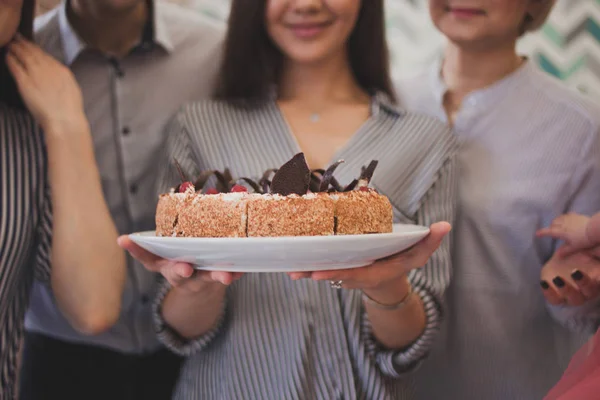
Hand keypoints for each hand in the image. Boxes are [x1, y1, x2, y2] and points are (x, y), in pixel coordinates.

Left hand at [5, 35, 85, 132]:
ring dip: (16, 48)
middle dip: (24, 43)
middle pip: (34, 51)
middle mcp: (48, 68)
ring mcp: (36, 74)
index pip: (45, 55)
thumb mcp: (72, 90)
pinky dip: (11, 59)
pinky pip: (15, 66)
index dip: (36, 48)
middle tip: (17, 37)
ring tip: (11, 43)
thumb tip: (58, 77)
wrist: (64, 119)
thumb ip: (63, 80)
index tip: (31, 44)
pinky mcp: (24, 82)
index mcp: (61, 70)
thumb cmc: (70, 110)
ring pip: (24, 55)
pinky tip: (7, 56)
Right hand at [117, 236, 242, 292]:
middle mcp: (178, 272)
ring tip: (226, 276)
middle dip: (180, 270)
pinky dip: (235, 274)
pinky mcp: (216, 281)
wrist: (199, 286)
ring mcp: (198, 279)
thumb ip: (163, 233)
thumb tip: (162, 205)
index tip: (125, 240)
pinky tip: (242, 270)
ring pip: (206, 278)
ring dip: (216, 276)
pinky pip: (226, 278)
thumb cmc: (182, 257)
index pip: (146, 257)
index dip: (136, 249)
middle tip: (185, 269)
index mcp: (163, 263)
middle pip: (177, 272)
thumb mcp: (169, 251)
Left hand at [288, 222, 450, 302]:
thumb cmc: (402, 261)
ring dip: (307, 269)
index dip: (337, 274)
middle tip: (299, 269)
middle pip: (334, 274)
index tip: (320, 272)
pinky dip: (308, 261)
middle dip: (316, 272)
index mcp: (374, 272)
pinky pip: (321, 263)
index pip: (355, 274)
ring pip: (324, 271)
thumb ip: (430, 241)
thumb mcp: (418, 253)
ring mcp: (345, 270)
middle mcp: (357, 274)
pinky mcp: (337, 264)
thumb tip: (444, 226)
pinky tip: (291, 259)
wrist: (388, 276)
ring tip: (290, 267)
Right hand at [537, 213, 592, 256]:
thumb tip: (557, 255)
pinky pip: (567, 214)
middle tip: (553, 231)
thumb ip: (565, 251)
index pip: (548, 232)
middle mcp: (563, 224)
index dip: (542, 233)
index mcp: (560, 232)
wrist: (594, 229)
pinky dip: (565, 217)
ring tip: (559, 224)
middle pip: (553, 223)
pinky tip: (568, 219)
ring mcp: (569, 218)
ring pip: (559, 218)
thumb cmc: (583, 239)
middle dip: (551, 226)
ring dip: (557, 221)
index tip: (537, 234)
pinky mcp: (576, 215)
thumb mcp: (574, 247)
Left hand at [540, 249, 599, 305]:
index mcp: (597, 280)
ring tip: (558, 279)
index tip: (596, 276)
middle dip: (583, 283)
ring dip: (566, 290)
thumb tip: (594, 242)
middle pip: (589, 292)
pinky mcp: (558, 297)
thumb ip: (592, 251)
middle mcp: (588, 291)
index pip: (599, 283)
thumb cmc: (579, 255)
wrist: (562, 260)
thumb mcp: (585, 250)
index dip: (599, 281)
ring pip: (574, 299)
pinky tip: (544, 283)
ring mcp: (573, 296)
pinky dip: (549, 293)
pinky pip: (555, 300)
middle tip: (575, 272)